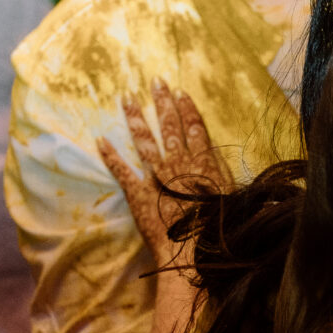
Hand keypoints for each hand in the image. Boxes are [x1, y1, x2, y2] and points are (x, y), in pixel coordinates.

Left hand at [97, 79, 231, 267]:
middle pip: (169, 126)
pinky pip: (121, 171)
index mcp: (202, 163)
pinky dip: (110, 155)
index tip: (180, 93)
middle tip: (155, 81)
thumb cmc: (218, 227)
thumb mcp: (232, 196)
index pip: (194, 128)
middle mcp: (178, 163)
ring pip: (144, 140)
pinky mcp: (137, 193)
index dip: (187, 109)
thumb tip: (214, 149)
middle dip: (162, 102)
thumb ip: (222, 170)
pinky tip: (101, 140)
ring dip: (136, 117)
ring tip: (127, 97)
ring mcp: (155, 176)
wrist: (194, 251)